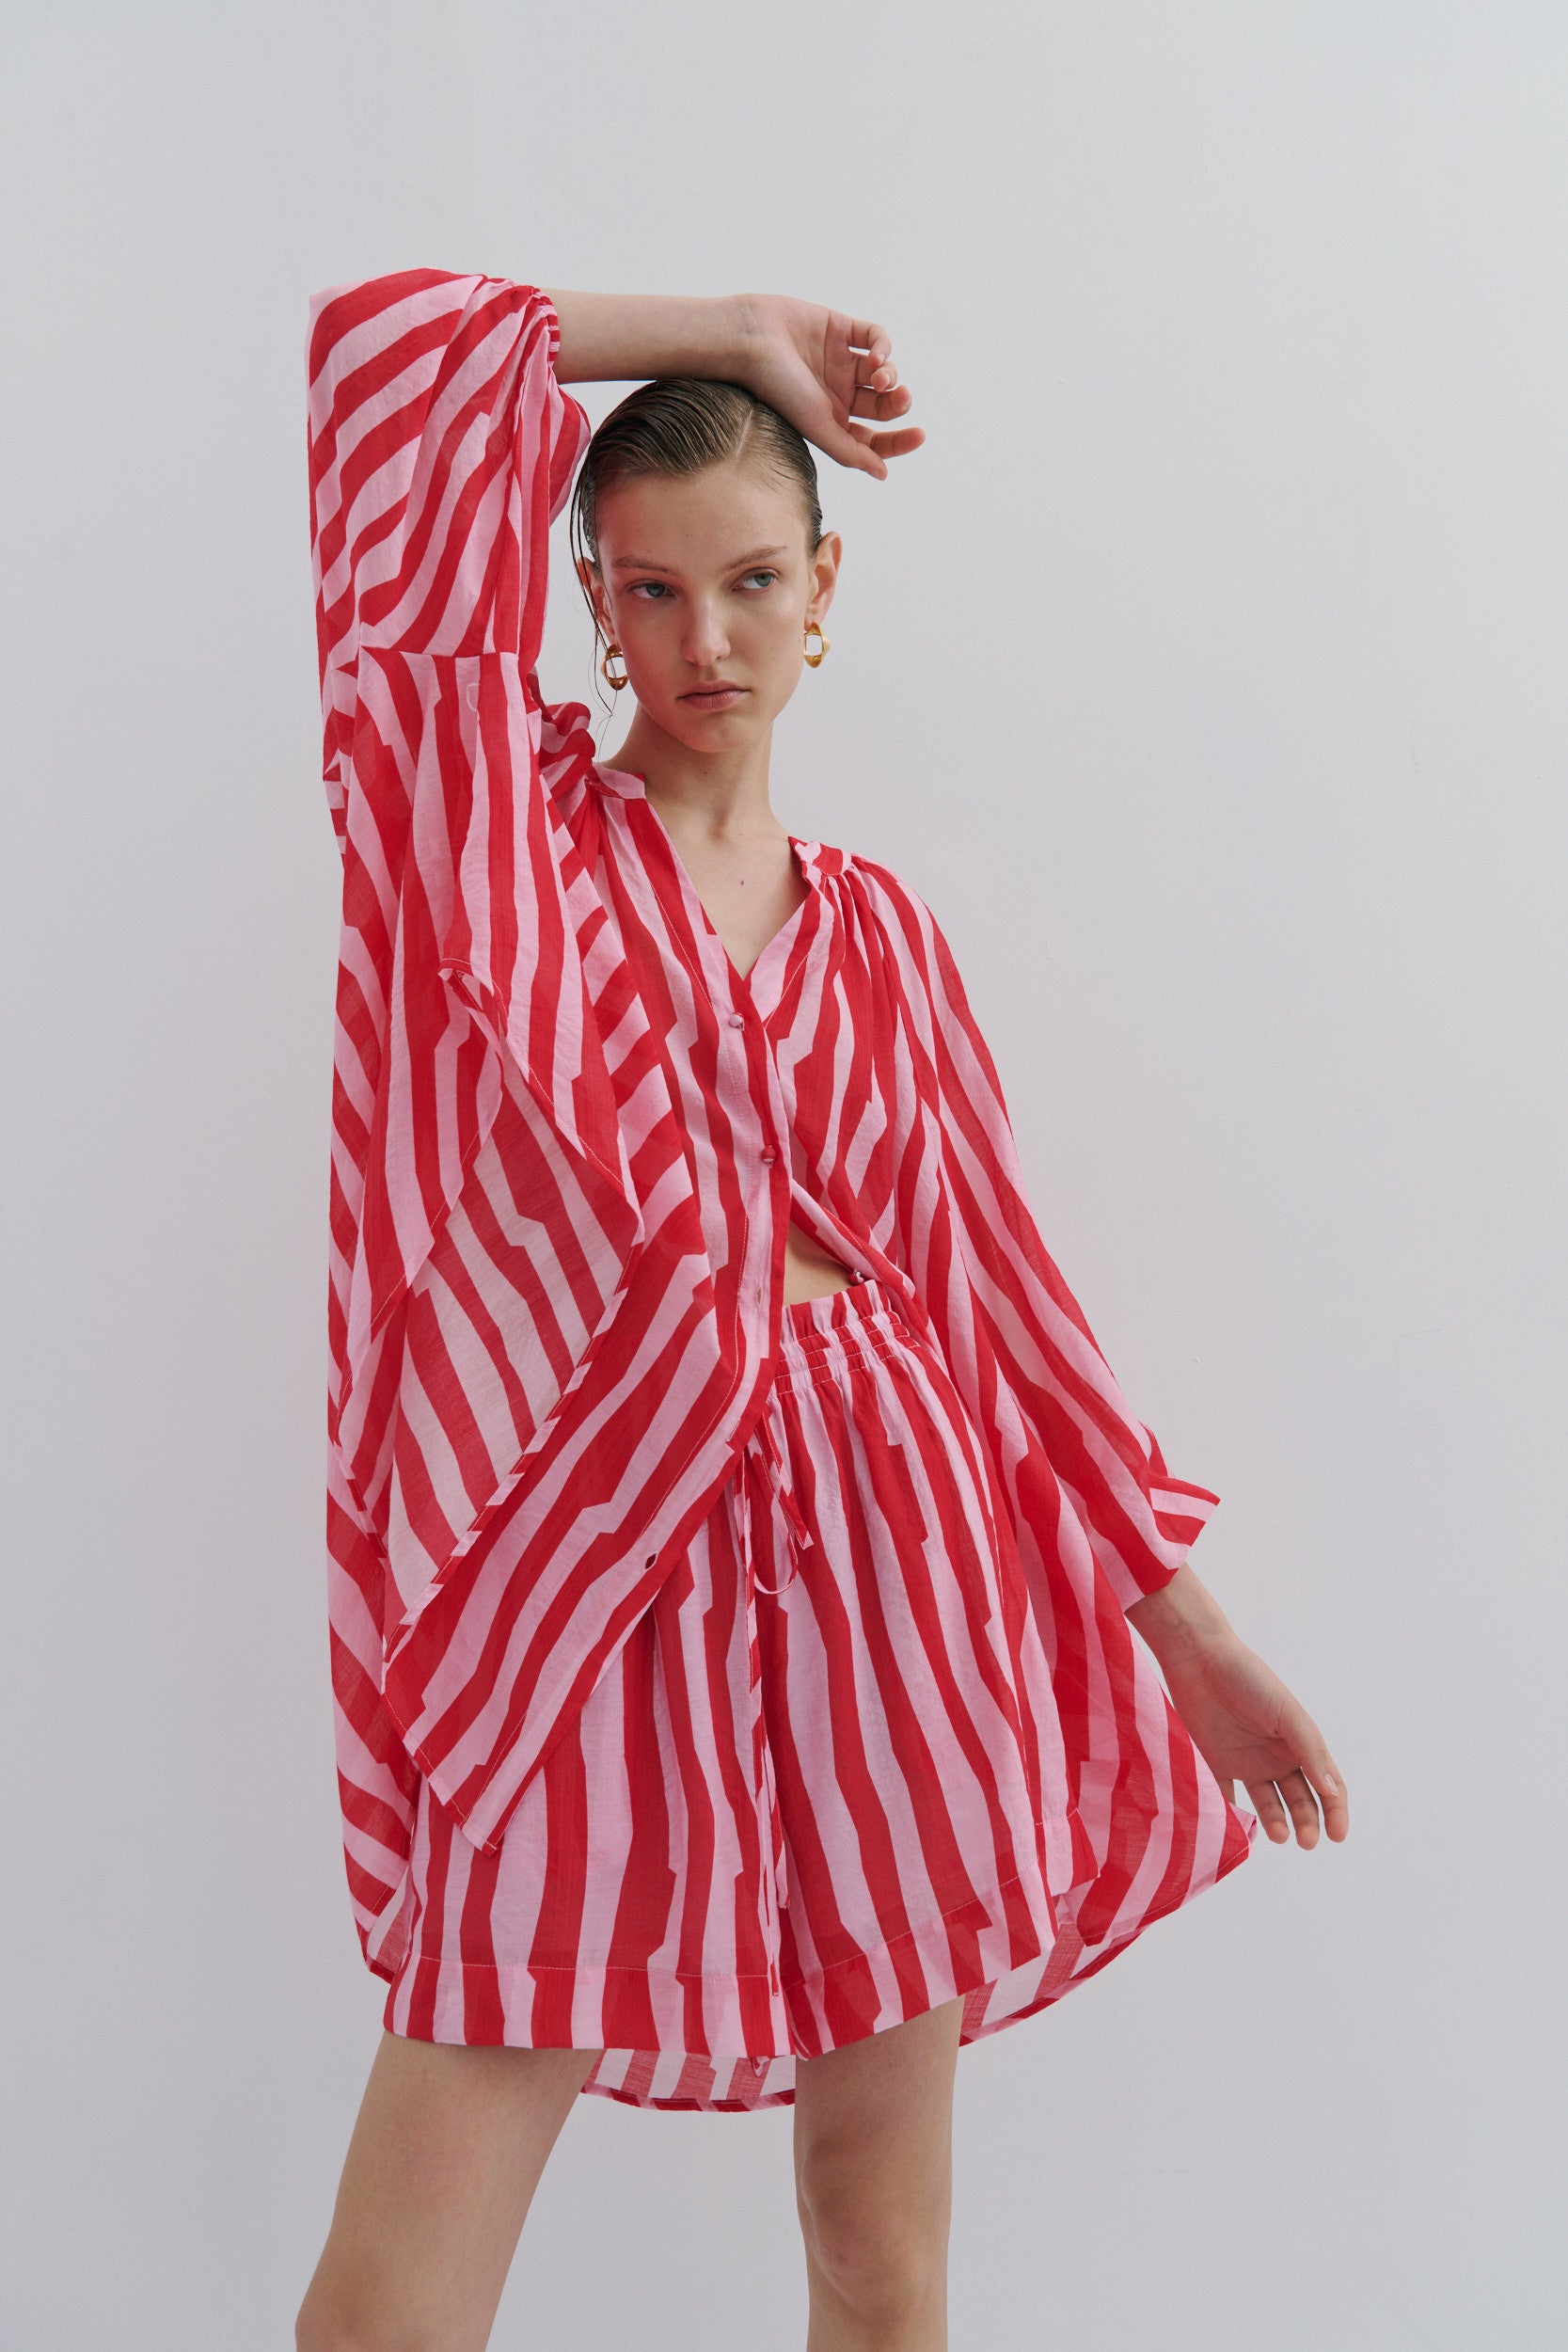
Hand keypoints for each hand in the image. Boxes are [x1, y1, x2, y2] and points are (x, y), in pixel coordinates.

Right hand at [734, 293, 924, 478]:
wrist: (750, 340)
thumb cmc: (777, 389)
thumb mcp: (817, 427)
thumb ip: (850, 453)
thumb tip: (883, 474)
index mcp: (832, 422)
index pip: (874, 438)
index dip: (898, 440)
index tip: (919, 435)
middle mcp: (838, 393)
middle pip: (884, 404)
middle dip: (898, 402)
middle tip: (901, 398)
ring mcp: (840, 361)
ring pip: (883, 371)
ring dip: (891, 373)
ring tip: (879, 374)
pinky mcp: (840, 328)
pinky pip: (875, 336)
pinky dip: (884, 345)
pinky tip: (876, 354)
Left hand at [1152, 1625, 1348, 1849]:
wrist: (1198, 1660)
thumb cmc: (1249, 1680)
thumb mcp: (1286, 1713)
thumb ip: (1309, 1751)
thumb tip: (1331, 1792)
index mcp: (1300, 1743)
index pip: (1327, 1785)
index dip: (1335, 1811)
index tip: (1336, 1835)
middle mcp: (1277, 1757)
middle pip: (1300, 1801)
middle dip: (1307, 1823)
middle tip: (1305, 1841)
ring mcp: (1247, 1763)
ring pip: (1269, 1805)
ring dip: (1277, 1823)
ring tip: (1277, 1834)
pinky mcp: (1216, 1765)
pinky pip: (1228, 1799)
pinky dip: (1235, 1817)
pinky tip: (1242, 1828)